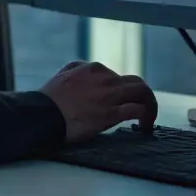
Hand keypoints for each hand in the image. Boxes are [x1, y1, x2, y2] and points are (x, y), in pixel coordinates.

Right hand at [39, 60, 156, 143]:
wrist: (45, 114)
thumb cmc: (51, 97)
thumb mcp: (65, 73)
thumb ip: (80, 69)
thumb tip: (89, 71)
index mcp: (94, 68)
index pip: (119, 77)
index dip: (123, 92)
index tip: (121, 104)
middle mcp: (106, 79)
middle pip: (137, 83)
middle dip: (143, 96)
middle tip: (143, 110)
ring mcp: (110, 96)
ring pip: (143, 93)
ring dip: (150, 106)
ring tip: (148, 120)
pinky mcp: (111, 113)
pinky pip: (138, 110)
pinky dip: (145, 117)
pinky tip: (143, 126)